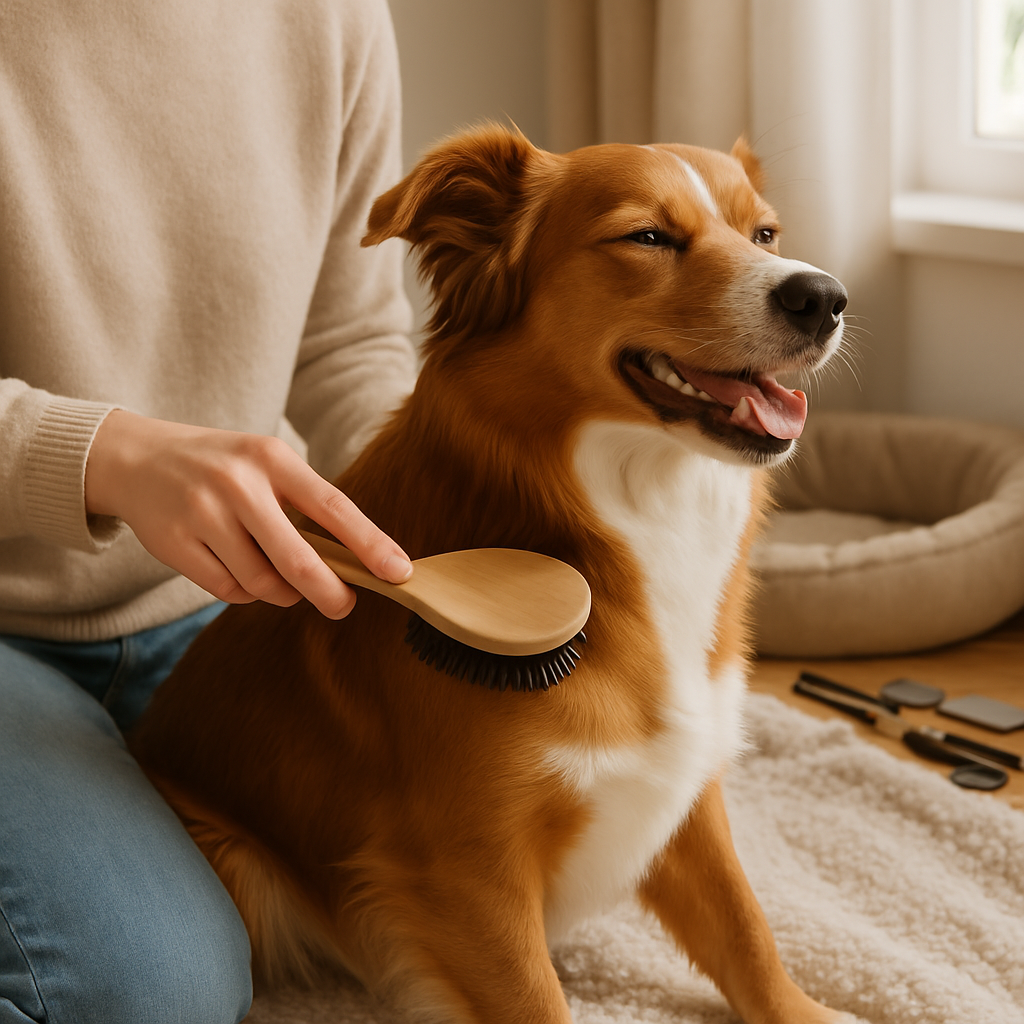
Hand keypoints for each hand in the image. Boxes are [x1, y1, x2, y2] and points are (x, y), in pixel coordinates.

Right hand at [84, 410, 411, 618]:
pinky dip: (245, 592)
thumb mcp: (265, 466)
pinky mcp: (174, 543)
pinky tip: (241, 573)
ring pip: (262, 582)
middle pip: (298, 560)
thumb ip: (304, 506)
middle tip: (344, 606)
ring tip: (282, 579)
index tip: (399, 573)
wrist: (137, 457)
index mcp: (272, 458)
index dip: (370, 544)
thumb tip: (354, 565)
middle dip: (330, 592)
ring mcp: (202, 514)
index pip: (334, 506)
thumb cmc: (222, 468)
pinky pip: (228, 590)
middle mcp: (238, 484)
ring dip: (282, 592)